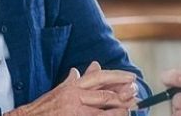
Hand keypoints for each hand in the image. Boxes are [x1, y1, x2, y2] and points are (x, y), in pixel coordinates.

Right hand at [6, 65, 136, 115]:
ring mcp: (75, 111)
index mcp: (72, 86)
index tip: (131, 77)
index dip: (117, 76)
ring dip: (120, 111)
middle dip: (123, 95)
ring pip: (103, 111)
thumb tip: (83, 69)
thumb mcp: (59, 90)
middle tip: (136, 94)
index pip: (98, 77)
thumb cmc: (43, 107)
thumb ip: (74, 80)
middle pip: (105, 95)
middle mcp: (75, 96)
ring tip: (131, 109)